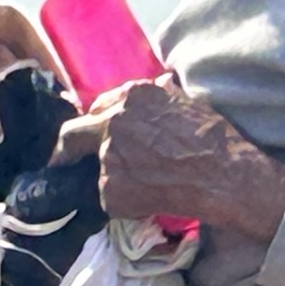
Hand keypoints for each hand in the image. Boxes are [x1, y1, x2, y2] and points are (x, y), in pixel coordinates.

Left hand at [60, 79, 284, 241]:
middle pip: (72, 136)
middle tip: (65, 162)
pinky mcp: (109, 190)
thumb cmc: (211, 136)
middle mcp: (112, 124)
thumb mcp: (183, 100)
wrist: (220, 173)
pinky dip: (123, 199)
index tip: (89, 137)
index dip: (92, 125)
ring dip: (113, 176)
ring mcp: (107, 158)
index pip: (93, 109)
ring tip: (145, 181)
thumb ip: (158, 96)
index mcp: (130, 97)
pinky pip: (109, 196)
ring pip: (97, 170)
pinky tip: (149, 196)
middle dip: (67, 150)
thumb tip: (156, 86)